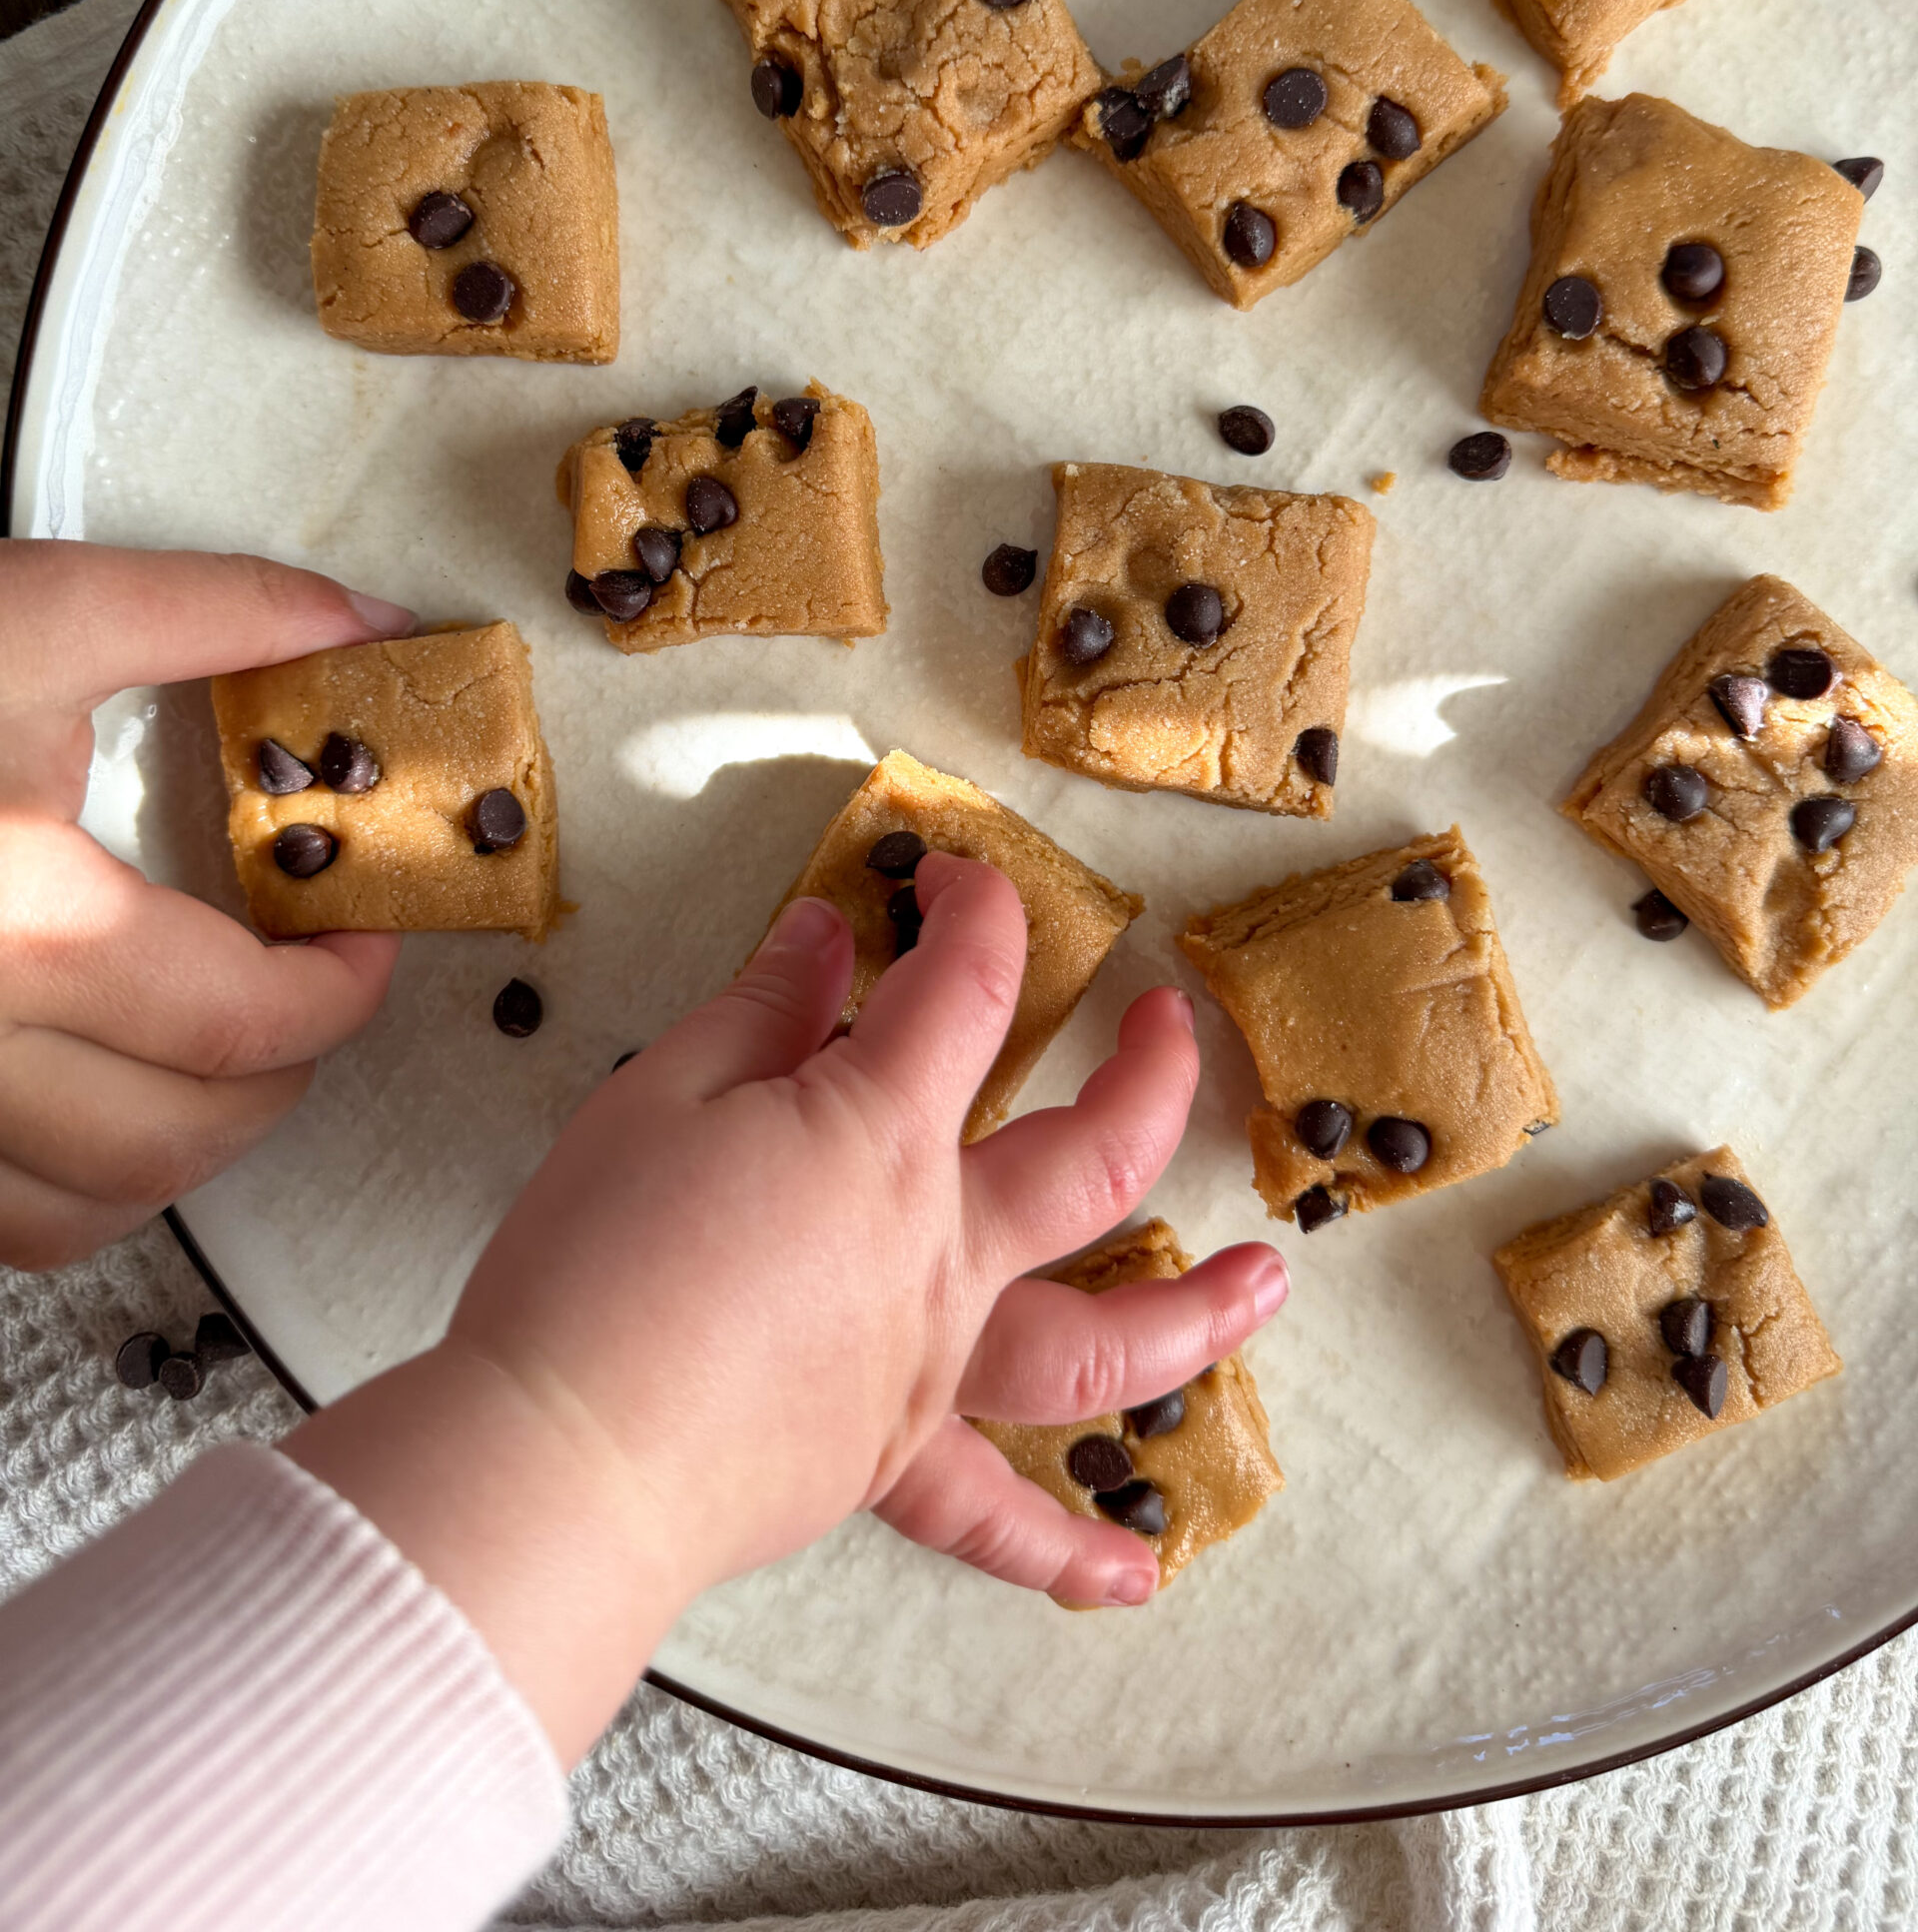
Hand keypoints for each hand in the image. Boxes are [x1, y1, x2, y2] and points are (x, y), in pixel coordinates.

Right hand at [0, 541, 412, 1266]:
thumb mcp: (29, 618)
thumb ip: (214, 613)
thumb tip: (367, 623)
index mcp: (21, 928)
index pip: (240, 1022)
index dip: (338, 991)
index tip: (357, 936)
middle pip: (176, 1137)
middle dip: (278, 1073)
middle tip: (304, 993)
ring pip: (83, 1208)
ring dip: (180, 1144)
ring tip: (211, 1051)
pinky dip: (71, 1183)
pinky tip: (94, 1094)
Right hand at [288, 856, 1287, 1764]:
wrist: (561, 1454)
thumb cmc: (594, 1268)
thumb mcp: (661, 1093)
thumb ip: (763, 1012)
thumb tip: (828, 942)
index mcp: (883, 1136)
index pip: (968, 990)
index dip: (978, 913)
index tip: (962, 881)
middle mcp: (941, 1250)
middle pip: (1094, 1159)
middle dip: (1149, 1082)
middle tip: (1174, 1028)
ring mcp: (930, 1363)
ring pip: (1099, 1343)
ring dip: (1196, 1314)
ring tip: (1266, 1284)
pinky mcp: (886, 1458)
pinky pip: (990, 1514)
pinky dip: (1062, 1548)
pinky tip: (1128, 1575)